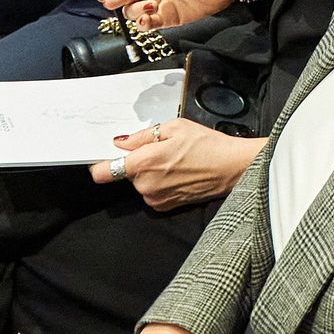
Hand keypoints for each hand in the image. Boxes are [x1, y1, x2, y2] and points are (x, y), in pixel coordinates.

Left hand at [88, 115, 264, 210]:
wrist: (232, 168)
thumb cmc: (208, 145)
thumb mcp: (175, 127)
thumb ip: (143, 136)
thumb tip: (122, 143)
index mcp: (143, 163)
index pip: (104, 172)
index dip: (100, 164)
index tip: (105, 158)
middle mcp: (145, 185)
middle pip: (125, 174)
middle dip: (137, 163)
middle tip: (159, 151)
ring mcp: (154, 198)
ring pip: (140, 183)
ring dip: (149, 174)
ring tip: (174, 162)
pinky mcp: (164, 206)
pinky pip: (152, 193)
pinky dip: (159, 184)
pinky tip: (178, 174)